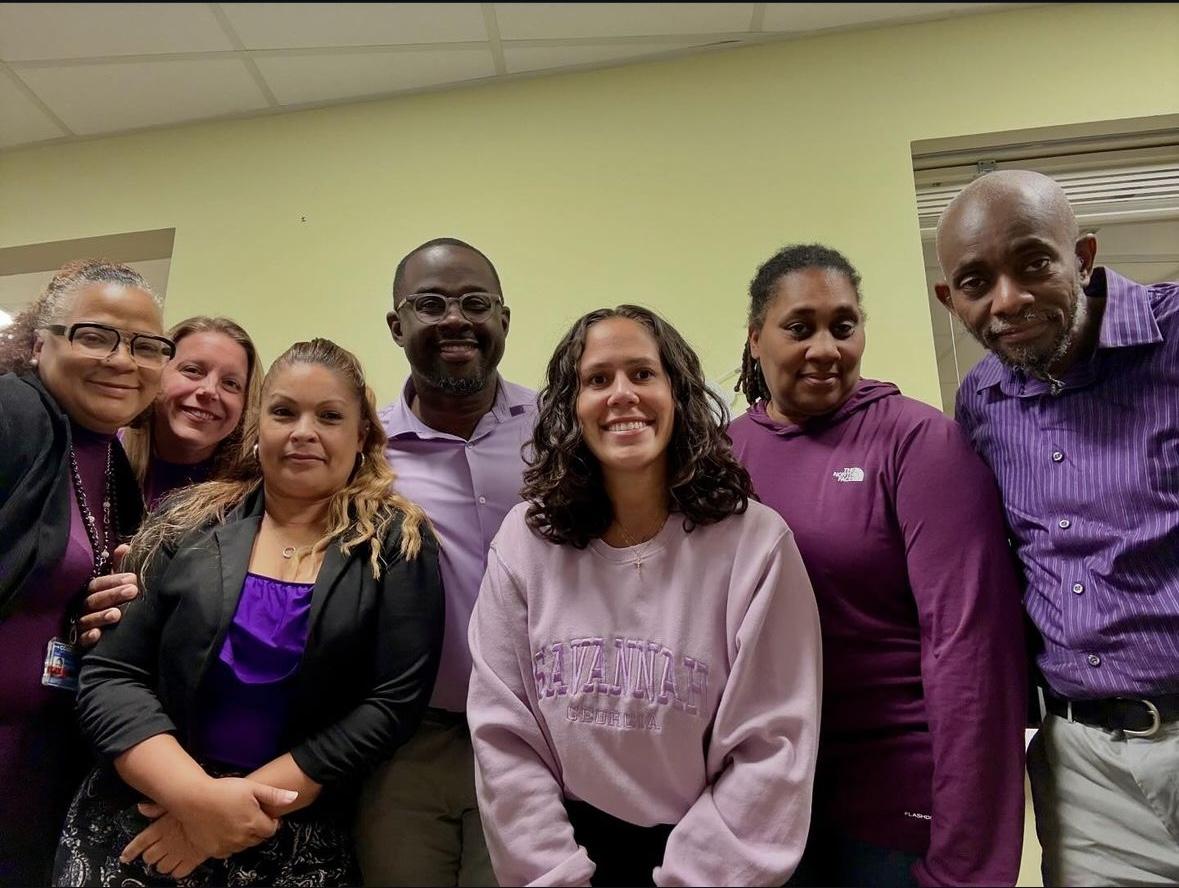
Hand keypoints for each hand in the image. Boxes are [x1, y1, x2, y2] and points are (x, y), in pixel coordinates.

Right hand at [78, 544, 136, 647]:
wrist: (107, 635)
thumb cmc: (111, 604)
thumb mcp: (115, 585)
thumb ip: (119, 567)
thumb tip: (125, 547)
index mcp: (90, 592)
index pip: (97, 584)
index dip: (113, 580)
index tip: (133, 578)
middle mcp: (82, 608)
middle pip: (93, 600)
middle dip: (113, 595)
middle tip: (133, 590)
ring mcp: (80, 625)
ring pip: (87, 619)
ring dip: (101, 616)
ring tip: (118, 614)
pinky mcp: (80, 643)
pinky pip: (80, 641)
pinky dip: (88, 637)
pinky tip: (97, 635)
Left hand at [120, 808, 207, 878]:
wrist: (223, 812)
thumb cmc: (201, 804)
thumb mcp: (178, 801)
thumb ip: (158, 806)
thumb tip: (143, 807)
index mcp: (162, 827)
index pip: (140, 842)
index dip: (130, 851)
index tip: (125, 856)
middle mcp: (169, 842)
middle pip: (149, 857)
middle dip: (150, 856)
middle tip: (154, 852)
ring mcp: (180, 852)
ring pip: (162, 867)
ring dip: (162, 864)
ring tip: (166, 858)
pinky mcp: (193, 859)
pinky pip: (179, 872)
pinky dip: (177, 871)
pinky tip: (179, 864)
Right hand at [170, 777, 295, 858]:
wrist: (193, 798)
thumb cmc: (222, 790)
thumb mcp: (251, 787)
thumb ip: (274, 795)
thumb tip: (293, 797)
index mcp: (253, 823)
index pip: (271, 829)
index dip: (271, 821)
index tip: (266, 814)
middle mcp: (242, 838)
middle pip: (258, 838)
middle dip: (259, 829)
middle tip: (251, 815)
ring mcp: (227, 845)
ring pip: (244, 845)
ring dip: (245, 836)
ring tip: (237, 820)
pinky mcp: (213, 850)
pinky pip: (228, 850)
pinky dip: (230, 842)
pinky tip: (225, 829)